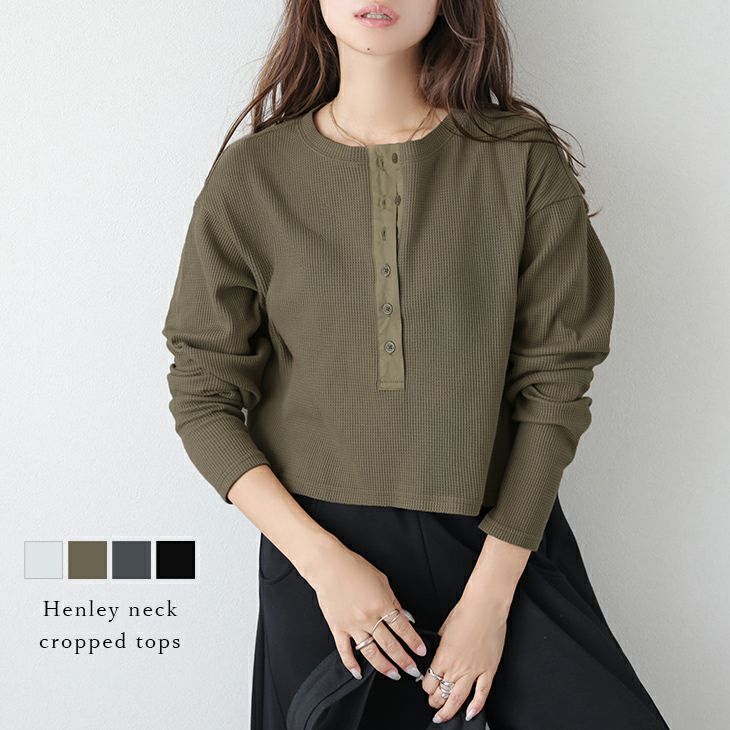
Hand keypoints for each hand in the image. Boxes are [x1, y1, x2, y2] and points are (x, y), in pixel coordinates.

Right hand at [305, 540, 428, 680]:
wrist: (329, 566)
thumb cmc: (356, 568)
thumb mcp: (382, 581)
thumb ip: (394, 601)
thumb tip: (405, 618)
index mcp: (381, 604)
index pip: (402, 628)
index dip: (413, 642)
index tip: (420, 652)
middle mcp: (368, 618)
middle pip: (390, 645)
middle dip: (404, 660)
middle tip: (412, 671)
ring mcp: (352, 625)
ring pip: (371, 652)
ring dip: (384, 666)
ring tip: (394, 674)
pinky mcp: (337, 628)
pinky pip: (345, 651)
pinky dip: (351, 664)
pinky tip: (358, 672)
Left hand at [420, 589, 510, 723]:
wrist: (484, 608)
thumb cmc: (464, 613)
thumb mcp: (443, 629)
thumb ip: (439, 645)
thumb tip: (436, 652)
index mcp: (442, 657)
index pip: (429, 682)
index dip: (426, 687)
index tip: (427, 687)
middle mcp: (456, 668)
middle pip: (441, 695)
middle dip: (435, 702)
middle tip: (434, 705)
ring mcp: (473, 671)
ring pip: (458, 699)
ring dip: (449, 711)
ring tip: (444, 716)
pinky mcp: (488, 671)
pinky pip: (482, 694)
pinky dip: (476, 706)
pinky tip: (470, 713)